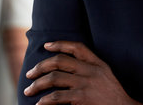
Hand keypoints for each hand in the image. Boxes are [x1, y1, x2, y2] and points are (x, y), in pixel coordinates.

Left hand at [24, 41, 140, 104]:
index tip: (46, 46)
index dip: (59, 44)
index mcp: (98, 63)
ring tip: (29, 90)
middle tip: (29, 74)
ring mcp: (86, 84)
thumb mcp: (106, 76)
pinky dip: (45, 101)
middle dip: (41, 66)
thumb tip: (68, 68)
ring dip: (37, 84)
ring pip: (55, 78)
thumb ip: (91, 69)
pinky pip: (58, 97)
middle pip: (60, 61)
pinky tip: (39, 104)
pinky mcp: (82, 98)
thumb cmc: (114, 96)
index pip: (77, 47)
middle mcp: (91, 71)